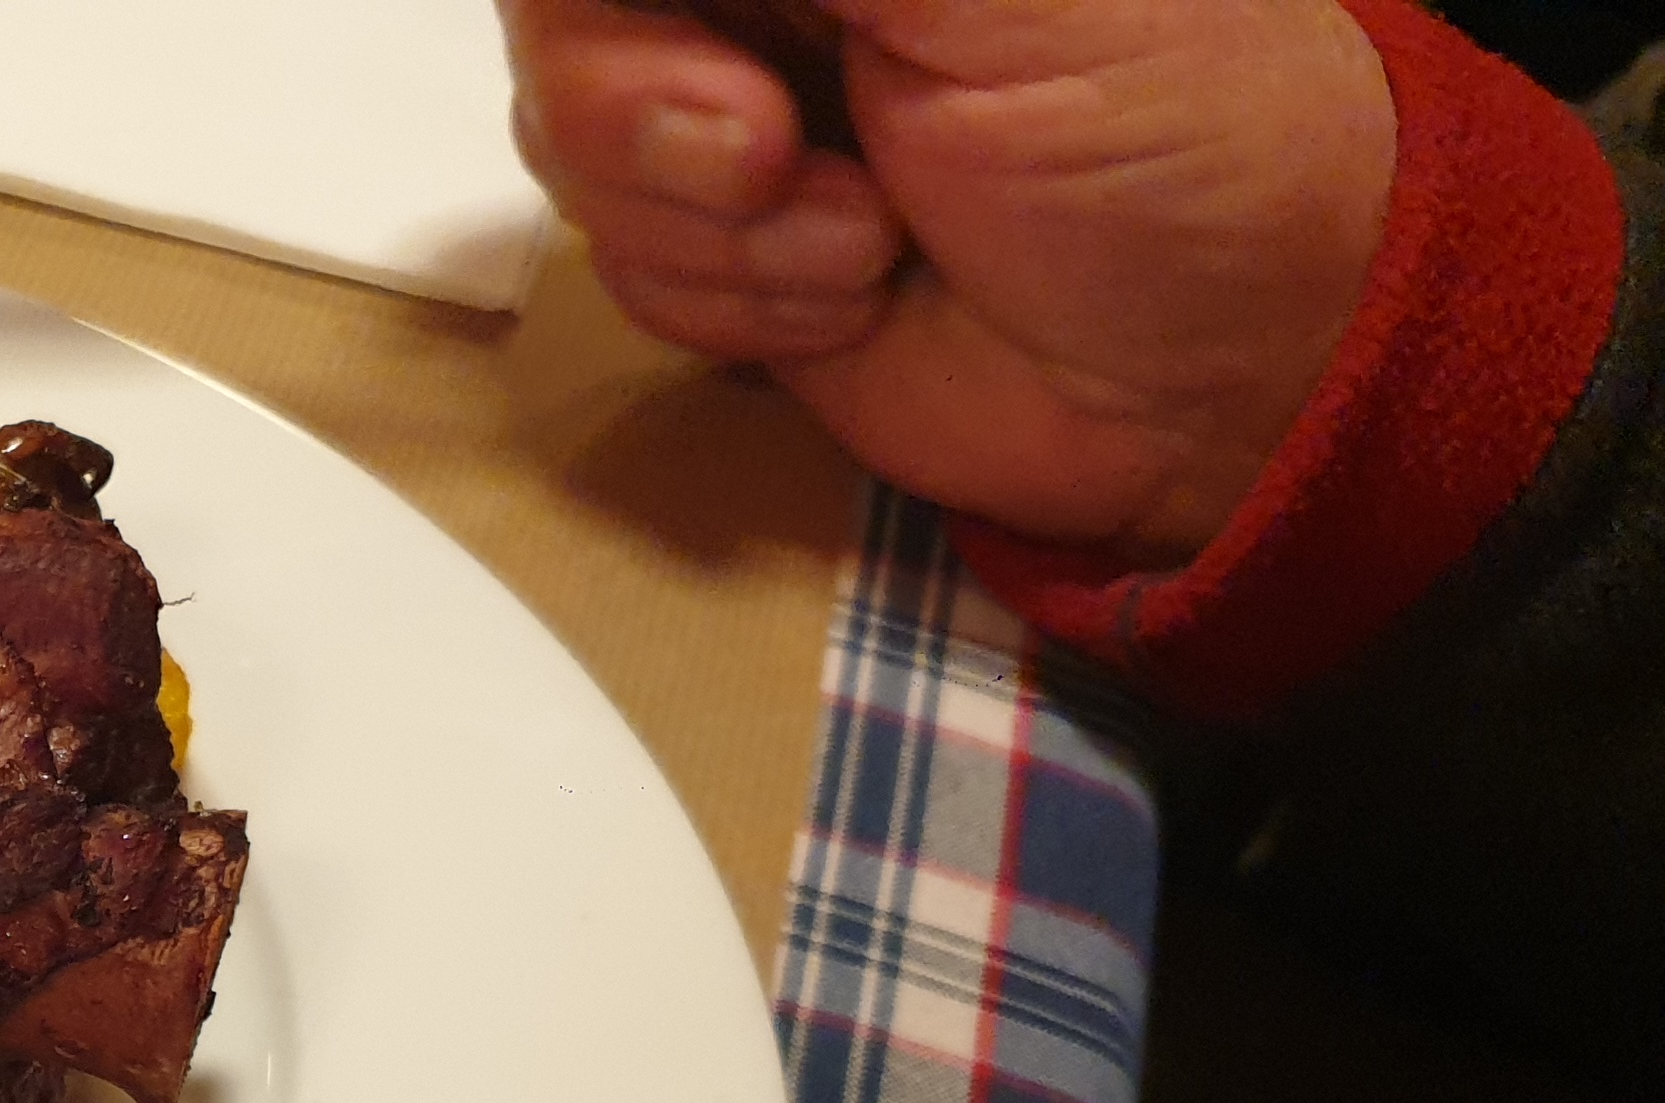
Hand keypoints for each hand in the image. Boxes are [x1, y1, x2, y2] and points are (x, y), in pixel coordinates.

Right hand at [502, 0, 1397, 559]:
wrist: (1224, 378)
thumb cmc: (1176, 133)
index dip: (613, 4)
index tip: (697, 36)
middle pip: (565, 23)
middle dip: (643, 110)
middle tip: (769, 151)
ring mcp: (730, 115)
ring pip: (570, 146)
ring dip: (713, 229)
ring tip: (867, 240)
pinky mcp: (724, 254)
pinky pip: (618, 267)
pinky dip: (732, 303)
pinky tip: (855, 297)